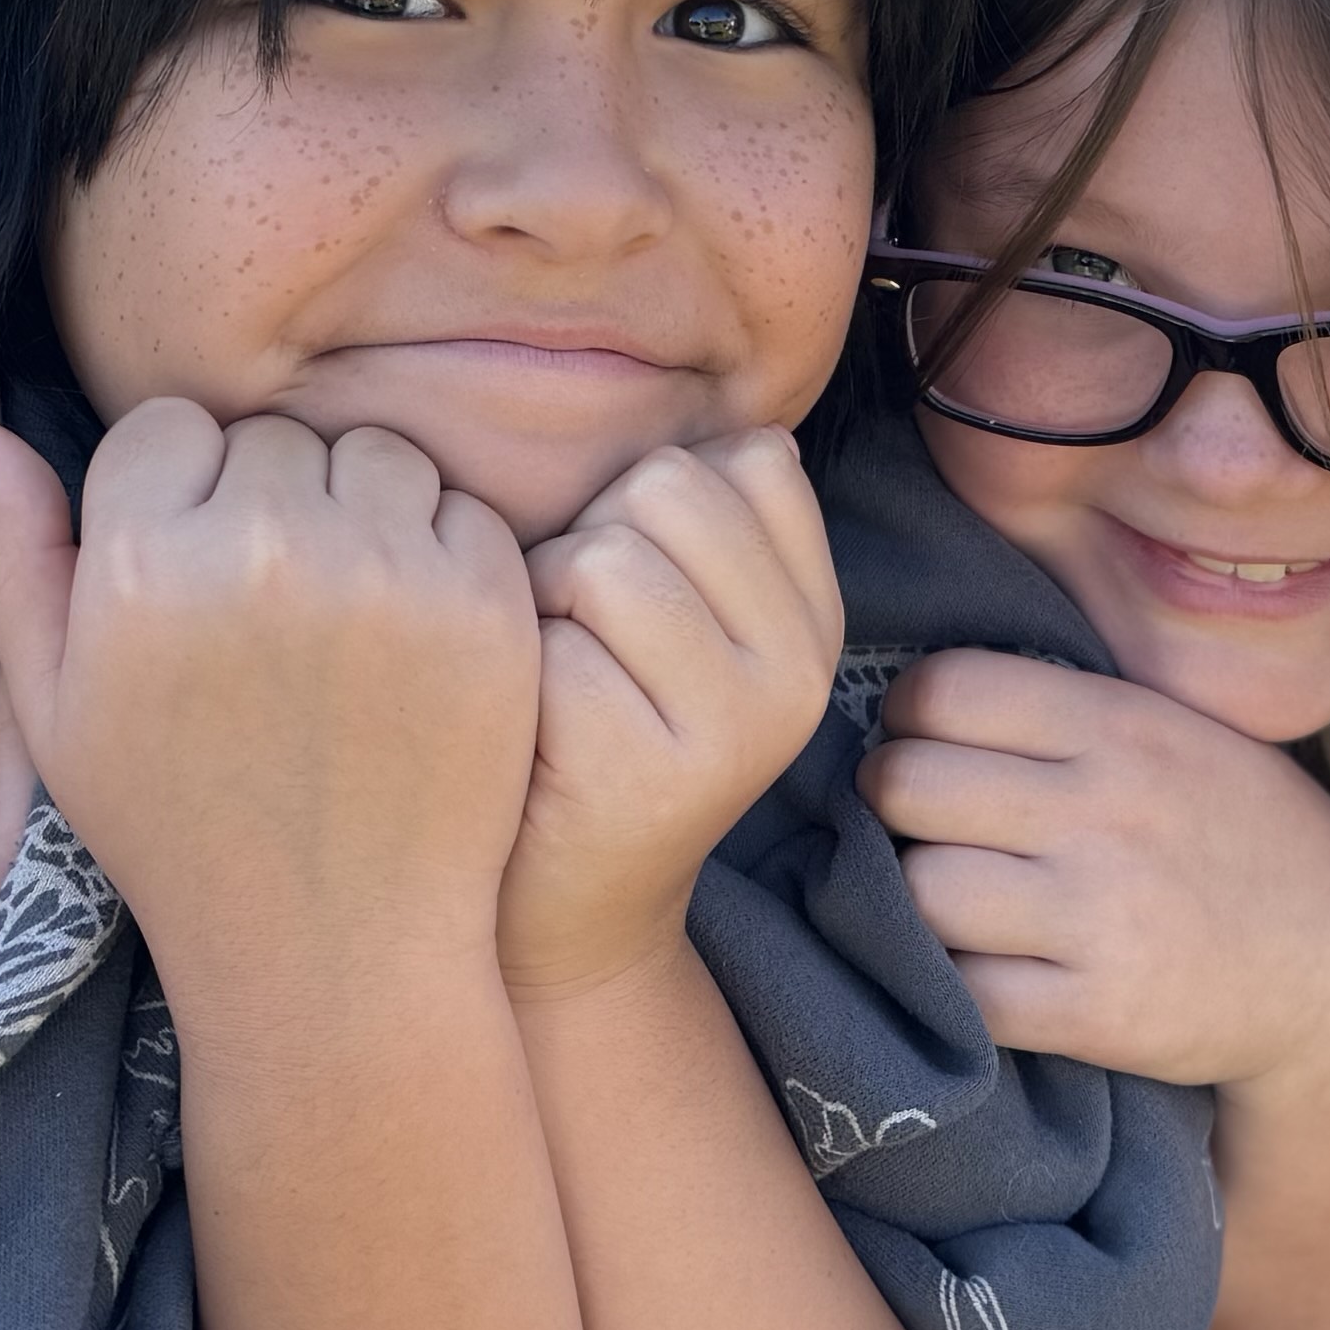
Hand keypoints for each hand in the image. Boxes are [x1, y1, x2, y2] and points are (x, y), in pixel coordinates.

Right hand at [0, 403, 538, 994]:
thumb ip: (16, 558)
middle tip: (269, 614)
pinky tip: (409, 643)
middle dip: (268, 502)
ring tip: (340, 620)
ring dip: (360, 514)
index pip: (167, 429)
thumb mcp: (53, 712)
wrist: (332, 946)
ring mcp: (386, 570)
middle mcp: (265, 546)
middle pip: (273, 439)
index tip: (190, 574)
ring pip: (374, 455)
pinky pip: (461, 509)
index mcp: (145, 562)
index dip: (176, 496)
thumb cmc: (174, 830)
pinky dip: (442, 555)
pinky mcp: (484, 603)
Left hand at [504, 433, 842, 999]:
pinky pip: (548, 646)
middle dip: (588, 545)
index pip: (744, 457)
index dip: (652, 503)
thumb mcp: (682, 624)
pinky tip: (528, 740)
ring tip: (552, 687)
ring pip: (600, 560)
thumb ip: (701, 522)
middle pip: (663, 490)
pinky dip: (513, 678)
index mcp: (816, 622)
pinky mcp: (643, 778)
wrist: (560, 912)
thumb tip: (713, 416)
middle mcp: (797, 674)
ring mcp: (731, 732)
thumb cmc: (593, 730)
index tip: (638, 591)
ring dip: (540, 607)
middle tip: (580, 644)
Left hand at [863, 652, 1329, 1094]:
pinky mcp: (1099, 1013)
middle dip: (888, 807)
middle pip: (909, 787)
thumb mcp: (1182, 732)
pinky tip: (980, 971)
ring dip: (910, 903)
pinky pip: (966, 994)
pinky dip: (953, 988)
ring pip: (921, 893)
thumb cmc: (1246, 837)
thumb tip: (921, 701)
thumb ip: (1071, 711)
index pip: (946, 690)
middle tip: (915, 828)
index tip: (921, 745)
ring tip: (944, 902)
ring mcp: (1101, 915)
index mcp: (1121, 725)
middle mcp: (1105, 810)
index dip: (908, 718)